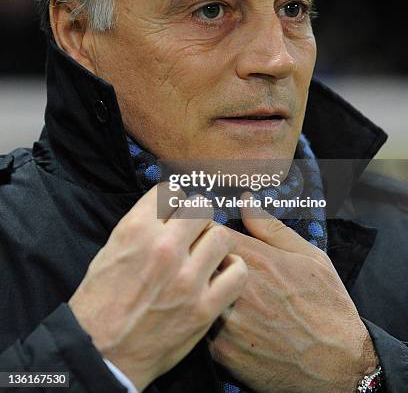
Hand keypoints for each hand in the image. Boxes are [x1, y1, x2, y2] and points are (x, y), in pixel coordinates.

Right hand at [69, 183, 247, 390]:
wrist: (100, 353)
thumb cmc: (100, 301)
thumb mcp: (111, 249)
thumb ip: (142, 226)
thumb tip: (168, 210)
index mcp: (136, 230)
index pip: (170, 191)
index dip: (173, 201)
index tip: (174, 213)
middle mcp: (164, 248)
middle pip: (200, 207)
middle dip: (196, 217)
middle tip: (193, 232)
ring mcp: (186, 279)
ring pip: (222, 235)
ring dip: (215, 241)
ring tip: (207, 252)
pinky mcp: (204, 308)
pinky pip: (237, 272)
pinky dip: (233, 269)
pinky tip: (221, 273)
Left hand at [208, 194, 377, 392]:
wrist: (338, 366)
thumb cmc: (326, 305)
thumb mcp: (308, 257)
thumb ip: (270, 227)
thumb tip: (245, 200)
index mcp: (256, 259)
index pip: (209, 232)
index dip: (206, 234)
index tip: (211, 238)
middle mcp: (237, 288)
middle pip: (197, 263)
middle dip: (202, 261)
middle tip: (215, 268)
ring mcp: (228, 322)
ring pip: (197, 295)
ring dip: (204, 292)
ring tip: (224, 297)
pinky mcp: (223, 352)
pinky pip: (202, 328)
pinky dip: (211, 324)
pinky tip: (233, 325)